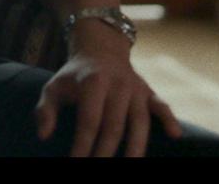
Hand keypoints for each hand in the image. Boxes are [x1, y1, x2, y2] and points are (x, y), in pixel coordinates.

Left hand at [34, 22, 182, 155]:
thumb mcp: (53, 86)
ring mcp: (135, 89)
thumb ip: (45, 110)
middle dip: (106, 153)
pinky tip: (175, 135)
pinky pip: (161, 106)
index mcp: (92, 83)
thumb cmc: (74, 76)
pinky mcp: (149, 92)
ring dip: (135, 148)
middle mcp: (116, 85)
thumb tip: (43, 136)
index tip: (76, 162)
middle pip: (114, 126)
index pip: (89, 121)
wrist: (99, 49)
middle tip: (98, 168)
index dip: (83, 145)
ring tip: (130, 166)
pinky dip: (169, 119)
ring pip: (139, 123)